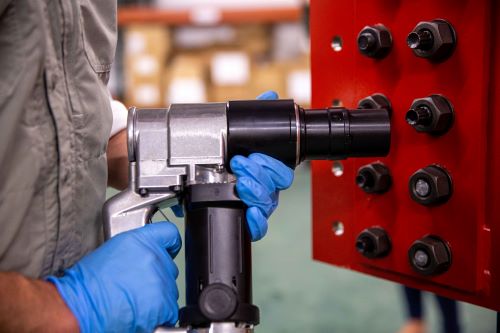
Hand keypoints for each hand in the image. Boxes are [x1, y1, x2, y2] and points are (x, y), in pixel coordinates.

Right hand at [47, 222, 180, 332]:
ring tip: (135, 300)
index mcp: (141, 240)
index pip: (170, 234)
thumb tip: (148, 255)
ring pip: (170, 289)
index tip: (169, 250)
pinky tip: (141, 312)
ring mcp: (160, 280)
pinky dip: (159, 315)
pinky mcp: (163, 303)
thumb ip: (137, 248)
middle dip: (158, 276)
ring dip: (158, 296)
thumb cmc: (88, 282)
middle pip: (169, 266)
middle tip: (137, 285)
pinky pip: (170, 310)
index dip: (170, 244)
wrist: (80, 305)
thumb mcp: (113, 250)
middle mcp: (154, 256)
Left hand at [230, 90, 293, 240]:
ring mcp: (257, 206)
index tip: (252, 155)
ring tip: (239, 184)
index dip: (270, 163)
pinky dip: (256, 222)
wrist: (195, 182)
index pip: (282, 169)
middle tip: (240, 164)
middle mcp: (265, 189)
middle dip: (259, 174)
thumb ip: (252, 118)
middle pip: (277, 186)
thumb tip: (269, 97)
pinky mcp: (246, 221)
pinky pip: (259, 228)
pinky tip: (249, 213)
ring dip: (254, 193)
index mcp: (266, 170)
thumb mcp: (236, 136)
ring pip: (267, 204)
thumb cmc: (221, 161)